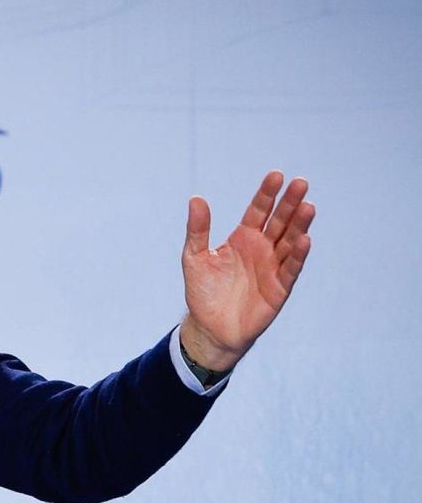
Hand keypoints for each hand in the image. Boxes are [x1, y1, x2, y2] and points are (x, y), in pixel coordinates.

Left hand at [180, 170, 314, 370]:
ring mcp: (273, 267)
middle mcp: (262, 249)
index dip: (267, 194)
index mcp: (243, 238)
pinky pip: (291, 269)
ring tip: (308, 206)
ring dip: (300, 225)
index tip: (276, 175)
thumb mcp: (194, 257)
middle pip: (279, 221)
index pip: (259, 210)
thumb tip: (196, 198)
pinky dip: (298, 255)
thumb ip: (198, 230)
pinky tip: (305, 239)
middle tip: (301, 183)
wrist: (210, 327)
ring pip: (290, 241)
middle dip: (290, 203)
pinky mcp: (279, 288)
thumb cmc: (203, 291)